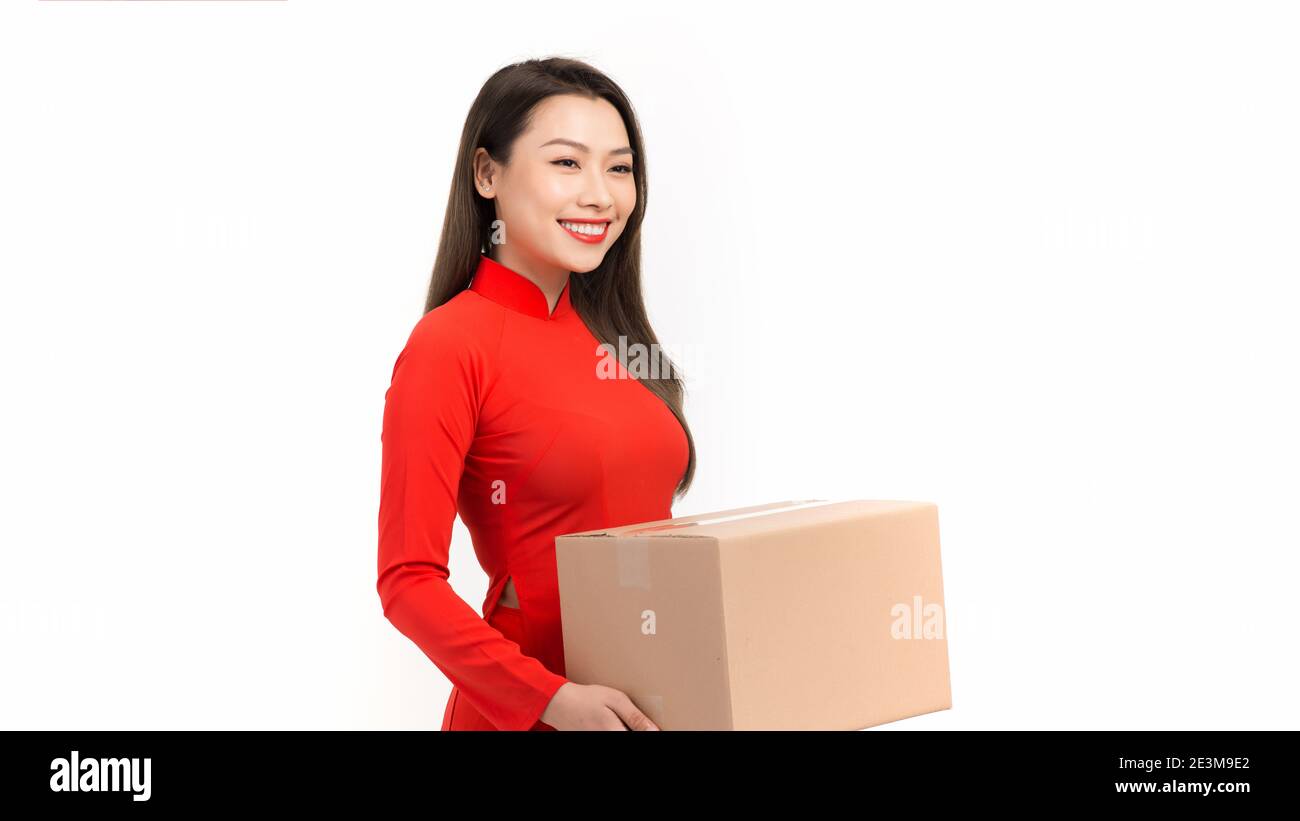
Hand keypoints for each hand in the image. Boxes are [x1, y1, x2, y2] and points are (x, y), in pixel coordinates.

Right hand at [540, 682, 660, 729]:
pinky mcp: (593, 739)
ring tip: (617, 718)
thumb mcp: (615, 700)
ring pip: (619, 736)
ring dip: (623, 727)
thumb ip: (635, 717)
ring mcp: (597, 740)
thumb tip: (654, 731)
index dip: (647, 731)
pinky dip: (615, 729)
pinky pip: (611, 735)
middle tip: (624, 717)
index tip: (651, 726)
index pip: (639, 737)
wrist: (559, 704)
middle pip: (629, 737)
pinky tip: (612, 722)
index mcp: (614, 733)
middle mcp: (606, 740)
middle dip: (634, 728)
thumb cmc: (587, 698)